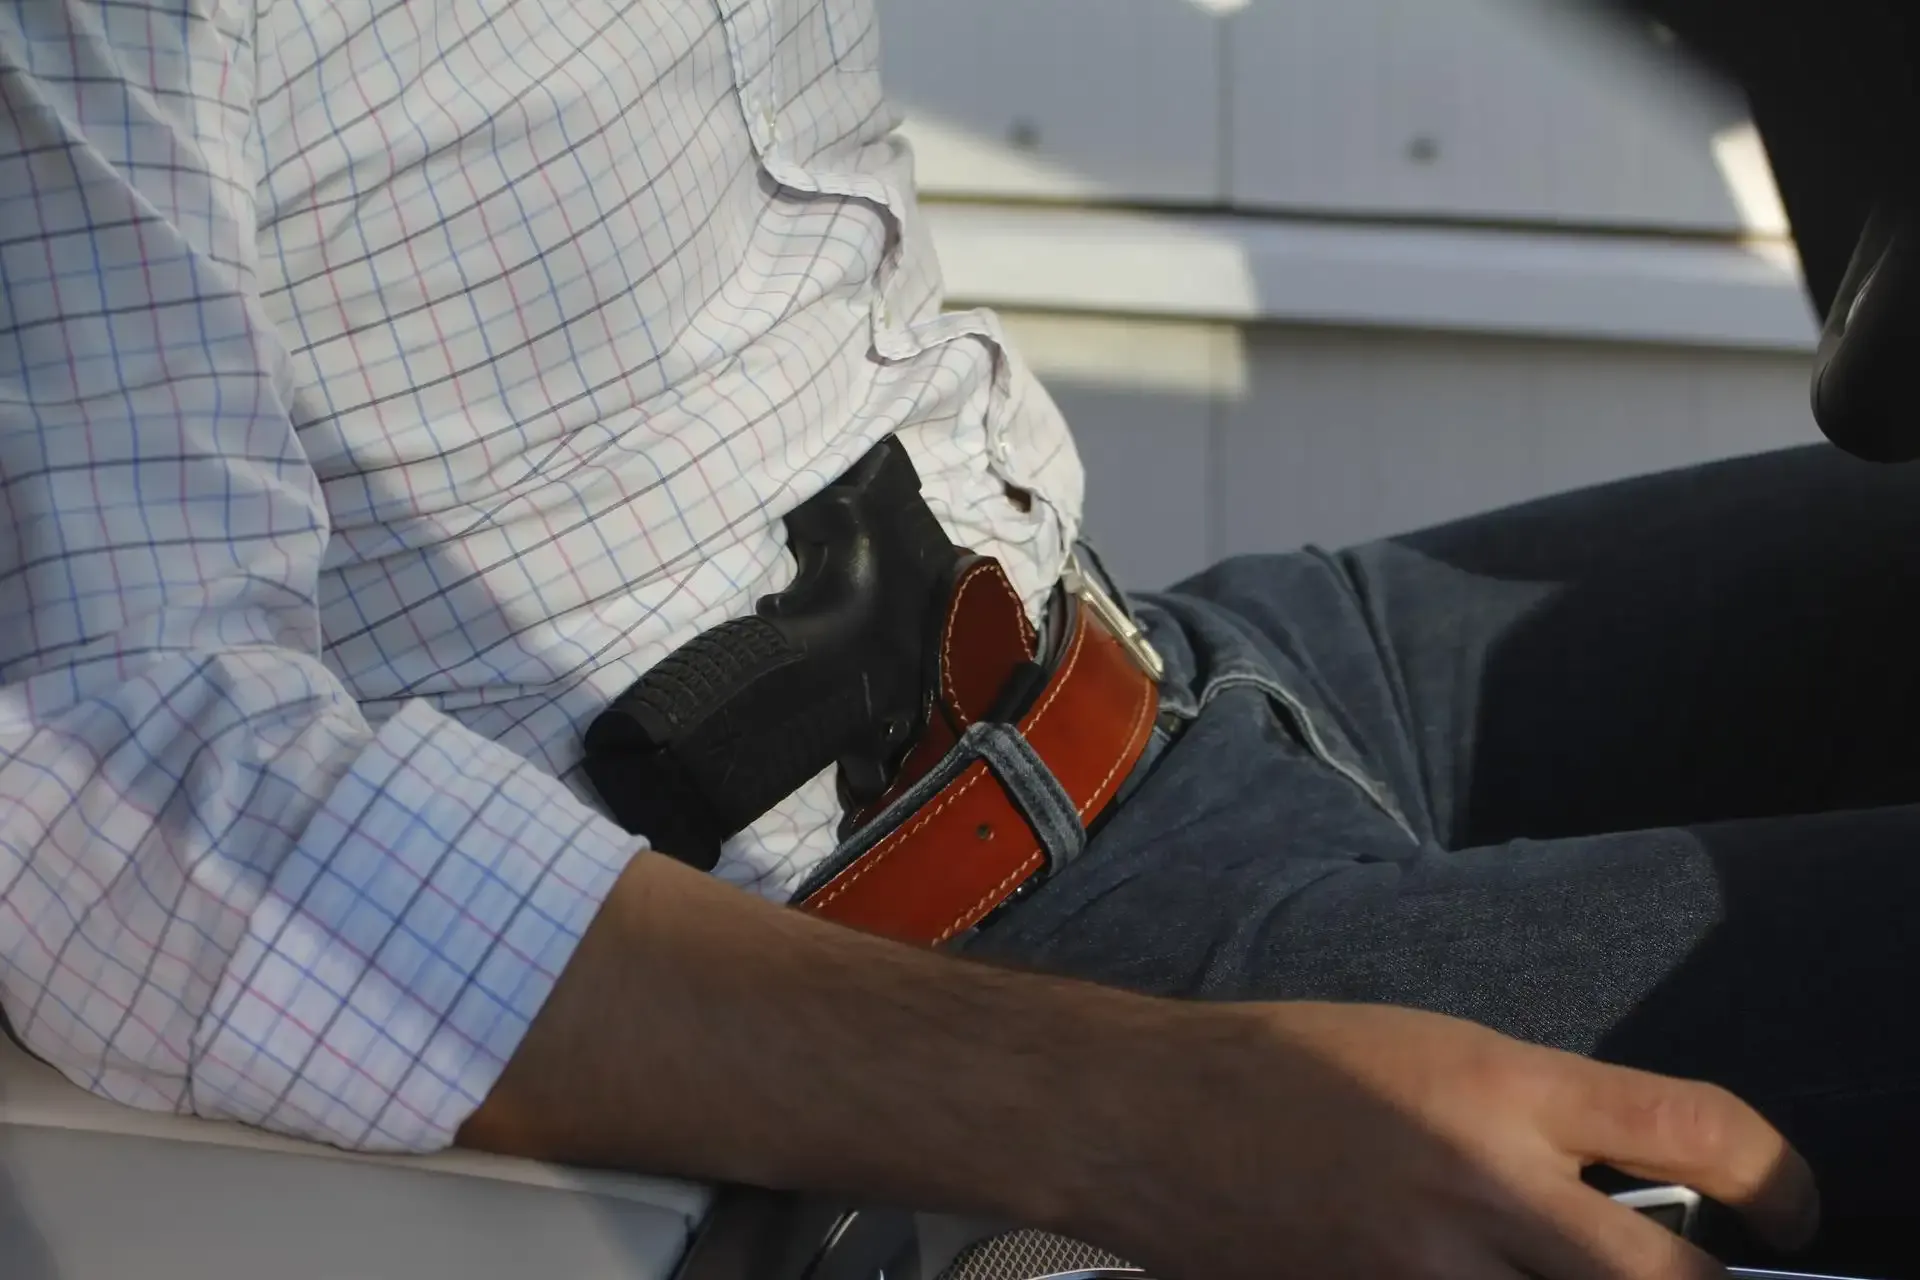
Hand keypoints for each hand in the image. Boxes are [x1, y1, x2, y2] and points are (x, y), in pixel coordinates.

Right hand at [1062, 1002, 1817, 1279]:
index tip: (1789, 1207)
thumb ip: (1538, 1112)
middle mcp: (1478, 1182)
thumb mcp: (1431, 1045)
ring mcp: (1422, 1272)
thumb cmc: (1289, 1062)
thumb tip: (1639, 1186)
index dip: (1783, 1179)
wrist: (1148, 1116)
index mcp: (1498, 1083)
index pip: (1697, 1129)